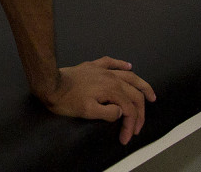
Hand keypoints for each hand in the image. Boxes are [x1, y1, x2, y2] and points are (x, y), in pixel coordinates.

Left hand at [39, 57, 156, 143]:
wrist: (49, 84)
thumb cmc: (66, 100)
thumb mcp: (88, 112)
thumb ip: (108, 113)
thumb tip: (120, 112)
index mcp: (111, 90)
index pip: (129, 110)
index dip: (130, 125)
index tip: (125, 138)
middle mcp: (111, 78)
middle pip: (134, 95)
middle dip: (139, 113)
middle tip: (138, 127)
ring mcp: (102, 70)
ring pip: (129, 76)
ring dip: (142, 86)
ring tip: (151, 96)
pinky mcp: (92, 66)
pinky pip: (111, 62)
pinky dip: (121, 64)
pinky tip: (128, 65)